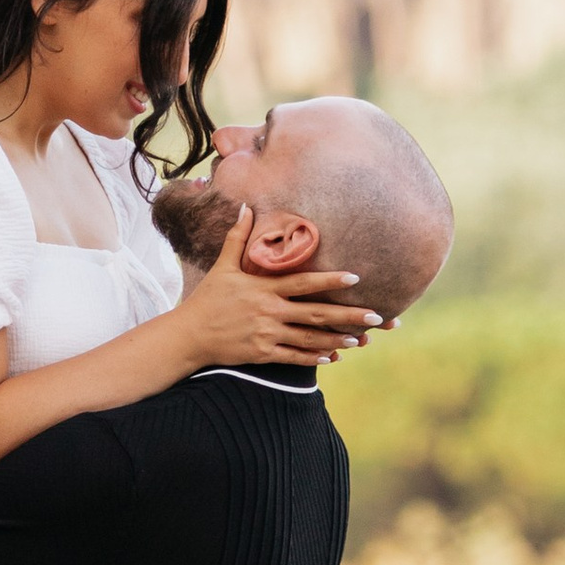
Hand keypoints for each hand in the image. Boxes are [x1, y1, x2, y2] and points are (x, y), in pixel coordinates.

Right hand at [174, 208, 379, 370]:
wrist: (188, 335)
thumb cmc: (207, 298)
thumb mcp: (223, 266)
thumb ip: (237, 237)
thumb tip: (244, 206)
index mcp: (264, 289)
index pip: (303, 282)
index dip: (330, 280)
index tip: (356, 278)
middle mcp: (269, 311)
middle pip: (316, 313)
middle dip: (348, 315)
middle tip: (376, 316)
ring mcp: (267, 334)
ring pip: (309, 338)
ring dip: (337, 339)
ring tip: (361, 339)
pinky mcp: (262, 354)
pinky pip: (293, 357)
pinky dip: (314, 358)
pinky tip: (333, 356)